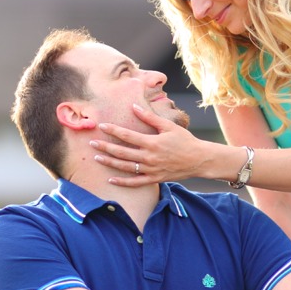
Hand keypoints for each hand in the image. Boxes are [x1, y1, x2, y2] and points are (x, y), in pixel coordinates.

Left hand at [90, 104, 213, 186]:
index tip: (102, 126)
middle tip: (92, 143)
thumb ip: (150, 118)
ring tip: (97, 158)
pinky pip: (135, 182)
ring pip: (125, 167)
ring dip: (110, 163)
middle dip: (105, 147)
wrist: (199, 160)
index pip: (127, 135)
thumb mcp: (169, 126)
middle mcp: (149, 157)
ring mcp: (151, 170)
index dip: (113, 130)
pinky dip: (122, 182)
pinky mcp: (154, 179)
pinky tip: (111, 179)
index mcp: (152, 142)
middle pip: (122, 152)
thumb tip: (134, 106)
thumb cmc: (185, 140)